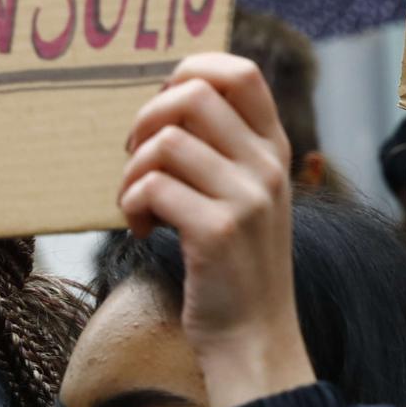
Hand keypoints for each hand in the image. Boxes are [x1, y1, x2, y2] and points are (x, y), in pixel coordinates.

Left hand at [119, 53, 314, 406]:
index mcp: (275, 149)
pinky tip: (143, 231)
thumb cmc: (236, 264)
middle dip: (146, 120)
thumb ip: (226, 149)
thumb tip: (170, 100)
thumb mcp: (249, 196)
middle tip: (139, 159)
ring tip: (138, 205)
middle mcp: (268, 165)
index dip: (191, 71)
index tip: (165, 108)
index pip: (239, 73)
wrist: (254, 335)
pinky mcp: (218, 231)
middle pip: (193, 95)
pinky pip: (151, 188)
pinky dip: (131, 207)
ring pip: (164, 143)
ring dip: (131, 173)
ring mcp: (248, 197)